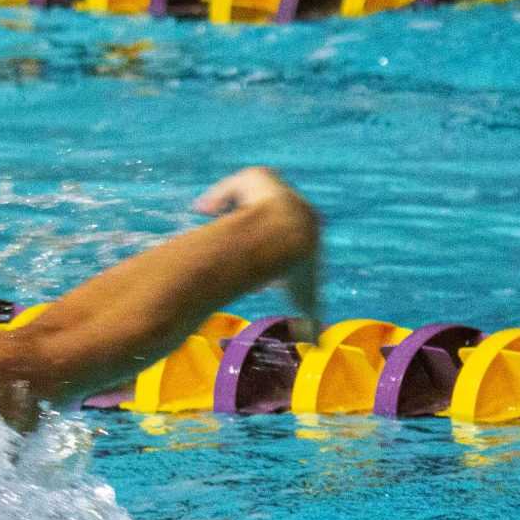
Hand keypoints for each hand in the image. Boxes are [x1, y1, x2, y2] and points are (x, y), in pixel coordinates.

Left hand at [195, 166, 321, 333]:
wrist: (288, 235)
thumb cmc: (294, 266)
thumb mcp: (305, 298)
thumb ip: (311, 321)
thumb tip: (315, 342)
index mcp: (307, 231)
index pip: (292, 243)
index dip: (275, 257)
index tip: (262, 270)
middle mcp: (295, 207)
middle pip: (272, 219)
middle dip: (255, 234)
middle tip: (236, 250)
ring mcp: (277, 190)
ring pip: (255, 197)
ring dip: (239, 212)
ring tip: (217, 224)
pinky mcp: (260, 177)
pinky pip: (241, 182)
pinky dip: (223, 193)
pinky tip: (204, 210)